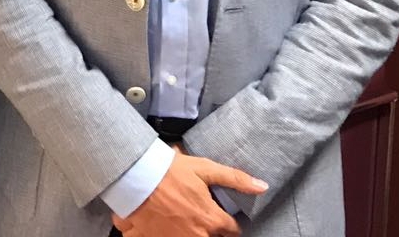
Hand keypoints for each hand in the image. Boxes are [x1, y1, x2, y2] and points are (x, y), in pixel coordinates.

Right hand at [111, 148, 267, 236]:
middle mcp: (198, 234)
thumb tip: (263, 186)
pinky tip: (169, 224)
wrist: (135, 175)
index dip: (229, 222)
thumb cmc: (170, 170)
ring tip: (185, 218)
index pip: (232, 230)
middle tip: (201, 214)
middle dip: (211, 229)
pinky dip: (172, 233)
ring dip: (194, 231)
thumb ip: (235, 179)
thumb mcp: (204, 169)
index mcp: (212, 219)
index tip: (222, 215)